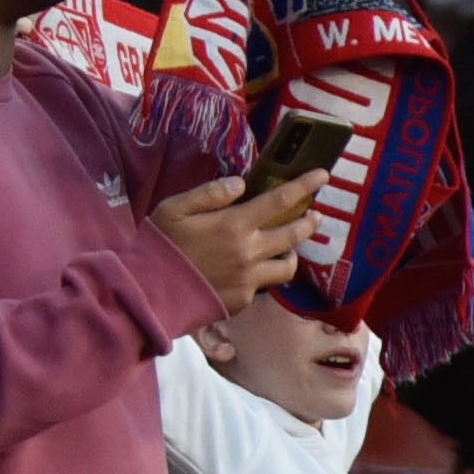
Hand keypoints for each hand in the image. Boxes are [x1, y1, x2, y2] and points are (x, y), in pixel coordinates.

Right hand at [148, 169, 324, 309]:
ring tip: (287, 247)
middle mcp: (250, 252)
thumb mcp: (174, 208)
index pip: (280, 200)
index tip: (322, 175)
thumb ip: (209, 193)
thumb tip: (241, 183)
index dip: (304, 186)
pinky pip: (264, 284)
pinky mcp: (245, 299)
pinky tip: (251, 269)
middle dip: (309, 222)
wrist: (151, 291)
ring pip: (288, 266)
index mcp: (234, 225)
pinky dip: (264, 273)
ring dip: (293, 252)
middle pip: (293, 234)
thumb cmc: (160, 244)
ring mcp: (251, 279)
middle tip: (315, 214)